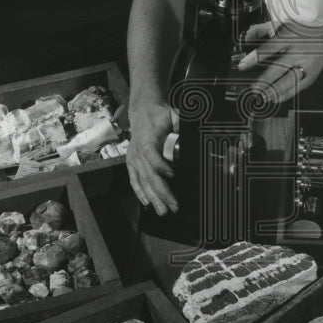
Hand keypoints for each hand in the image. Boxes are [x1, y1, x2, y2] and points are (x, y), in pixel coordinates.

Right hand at [126, 101, 178, 215]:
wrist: (142, 111)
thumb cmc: (159, 114)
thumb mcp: (172, 115)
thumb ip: (180, 126)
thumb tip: (191, 138)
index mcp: (147, 138)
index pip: (151, 154)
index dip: (160, 165)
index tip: (172, 175)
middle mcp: (137, 151)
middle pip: (148, 174)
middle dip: (161, 192)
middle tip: (173, 206)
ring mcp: (133, 158)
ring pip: (142, 181)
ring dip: (153, 197)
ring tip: (163, 211)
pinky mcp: (131, 163)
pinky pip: (134, 180)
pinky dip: (140, 192)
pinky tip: (148, 204)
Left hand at [236, 21, 322, 102]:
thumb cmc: (302, 32)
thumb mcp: (283, 25)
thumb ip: (263, 29)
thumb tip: (247, 36)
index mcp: (290, 38)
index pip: (269, 48)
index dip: (254, 58)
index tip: (242, 65)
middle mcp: (298, 52)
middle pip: (279, 68)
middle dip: (264, 80)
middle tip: (253, 88)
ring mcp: (306, 65)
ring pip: (289, 80)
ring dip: (274, 90)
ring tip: (262, 97)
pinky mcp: (311, 75)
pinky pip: (297, 87)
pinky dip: (285, 94)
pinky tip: (275, 99)